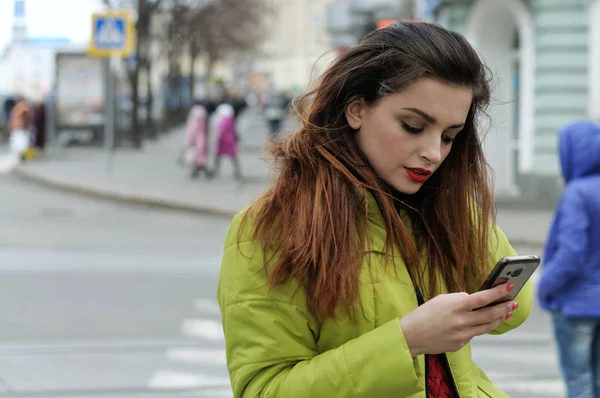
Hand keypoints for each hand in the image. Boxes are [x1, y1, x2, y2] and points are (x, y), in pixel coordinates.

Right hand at [399, 283, 517, 356]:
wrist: (411, 335)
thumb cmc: (424, 314)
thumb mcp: (441, 300)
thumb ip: (460, 299)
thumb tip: (476, 300)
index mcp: (456, 306)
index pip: (483, 298)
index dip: (498, 292)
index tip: (510, 286)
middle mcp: (462, 321)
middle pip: (491, 314)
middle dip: (504, 307)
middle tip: (513, 302)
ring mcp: (462, 335)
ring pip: (488, 326)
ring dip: (499, 318)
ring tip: (506, 312)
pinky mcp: (460, 344)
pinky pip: (474, 334)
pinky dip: (480, 327)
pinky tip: (484, 322)